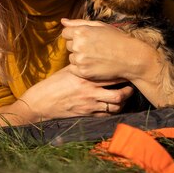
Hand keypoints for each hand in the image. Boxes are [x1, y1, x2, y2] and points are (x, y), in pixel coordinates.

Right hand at [4, 66, 133, 123]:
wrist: (41, 103)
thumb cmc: (53, 84)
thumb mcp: (67, 69)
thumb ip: (82, 65)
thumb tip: (93, 56)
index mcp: (86, 77)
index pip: (110, 74)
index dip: (122, 72)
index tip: (127, 69)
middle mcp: (90, 91)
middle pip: (119, 92)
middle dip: (128, 90)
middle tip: (131, 85)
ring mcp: (90, 105)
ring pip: (115, 106)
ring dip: (123, 102)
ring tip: (125, 96)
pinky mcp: (87, 114)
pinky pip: (106, 115)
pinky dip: (113, 111)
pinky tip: (114, 106)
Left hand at [61, 18, 153, 80]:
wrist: (130, 58)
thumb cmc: (116, 39)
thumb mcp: (100, 26)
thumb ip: (78, 23)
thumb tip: (62, 21)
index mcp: (81, 31)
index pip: (65, 33)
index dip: (75, 36)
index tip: (88, 39)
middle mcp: (78, 45)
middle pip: (68, 46)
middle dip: (77, 46)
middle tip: (94, 48)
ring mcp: (80, 60)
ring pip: (71, 58)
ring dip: (79, 58)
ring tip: (96, 57)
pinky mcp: (83, 72)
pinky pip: (74, 69)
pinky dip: (81, 68)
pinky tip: (94, 64)